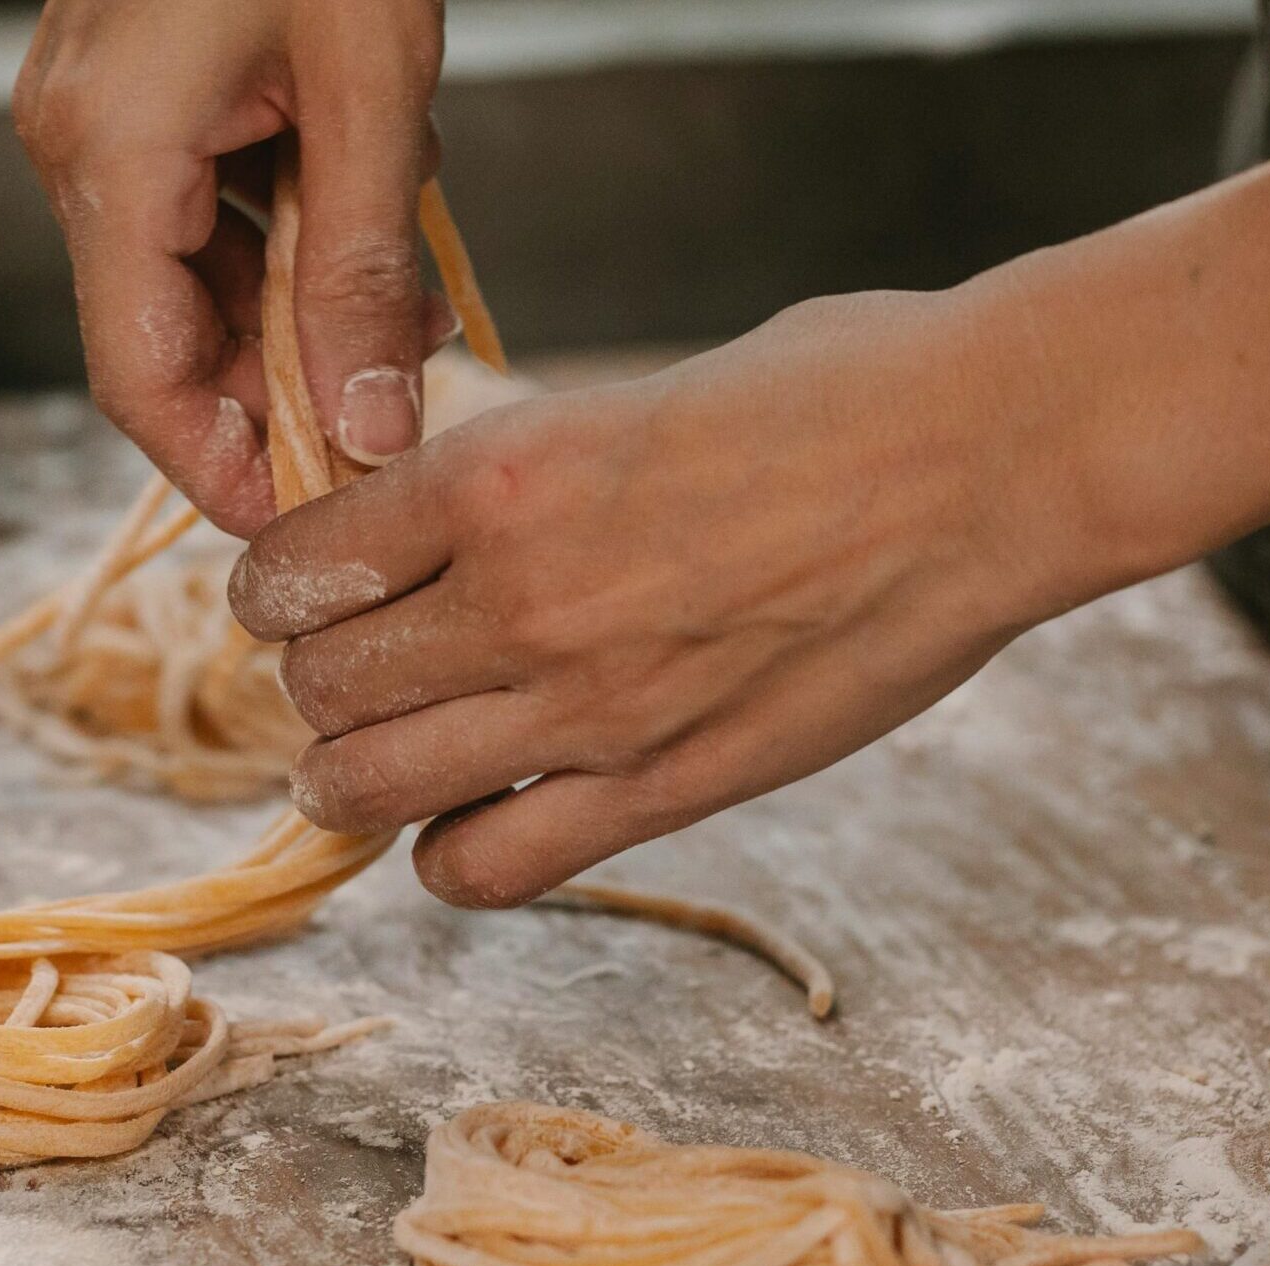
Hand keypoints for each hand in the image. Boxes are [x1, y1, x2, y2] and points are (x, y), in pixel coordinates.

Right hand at [15, 0, 446, 533]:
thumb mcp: (370, 86)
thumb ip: (364, 268)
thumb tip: (371, 428)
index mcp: (110, 153)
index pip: (142, 378)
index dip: (225, 469)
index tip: (314, 516)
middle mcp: (74, 140)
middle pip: (169, 328)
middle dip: (291, 377)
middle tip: (401, 401)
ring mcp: (93, 107)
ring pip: (196, 262)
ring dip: (305, 295)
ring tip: (414, 295)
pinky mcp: (130, 80)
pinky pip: (200, 192)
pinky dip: (287, 217)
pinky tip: (375, 199)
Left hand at [231, 289, 1121, 906]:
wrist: (990, 457)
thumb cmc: (833, 391)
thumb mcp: (625, 395)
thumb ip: (518, 472)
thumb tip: (435, 521)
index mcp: (495, 472)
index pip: (294, 565)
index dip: (280, 586)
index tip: (304, 590)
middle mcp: (517, 597)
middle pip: (319, 684)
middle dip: (316, 680)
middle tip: (349, 670)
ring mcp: (589, 708)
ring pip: (369, 786)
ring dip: (353, 775)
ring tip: (376, 758)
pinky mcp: (666, 789)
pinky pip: (486, 869)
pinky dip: (452, 854)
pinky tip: (477, 817)